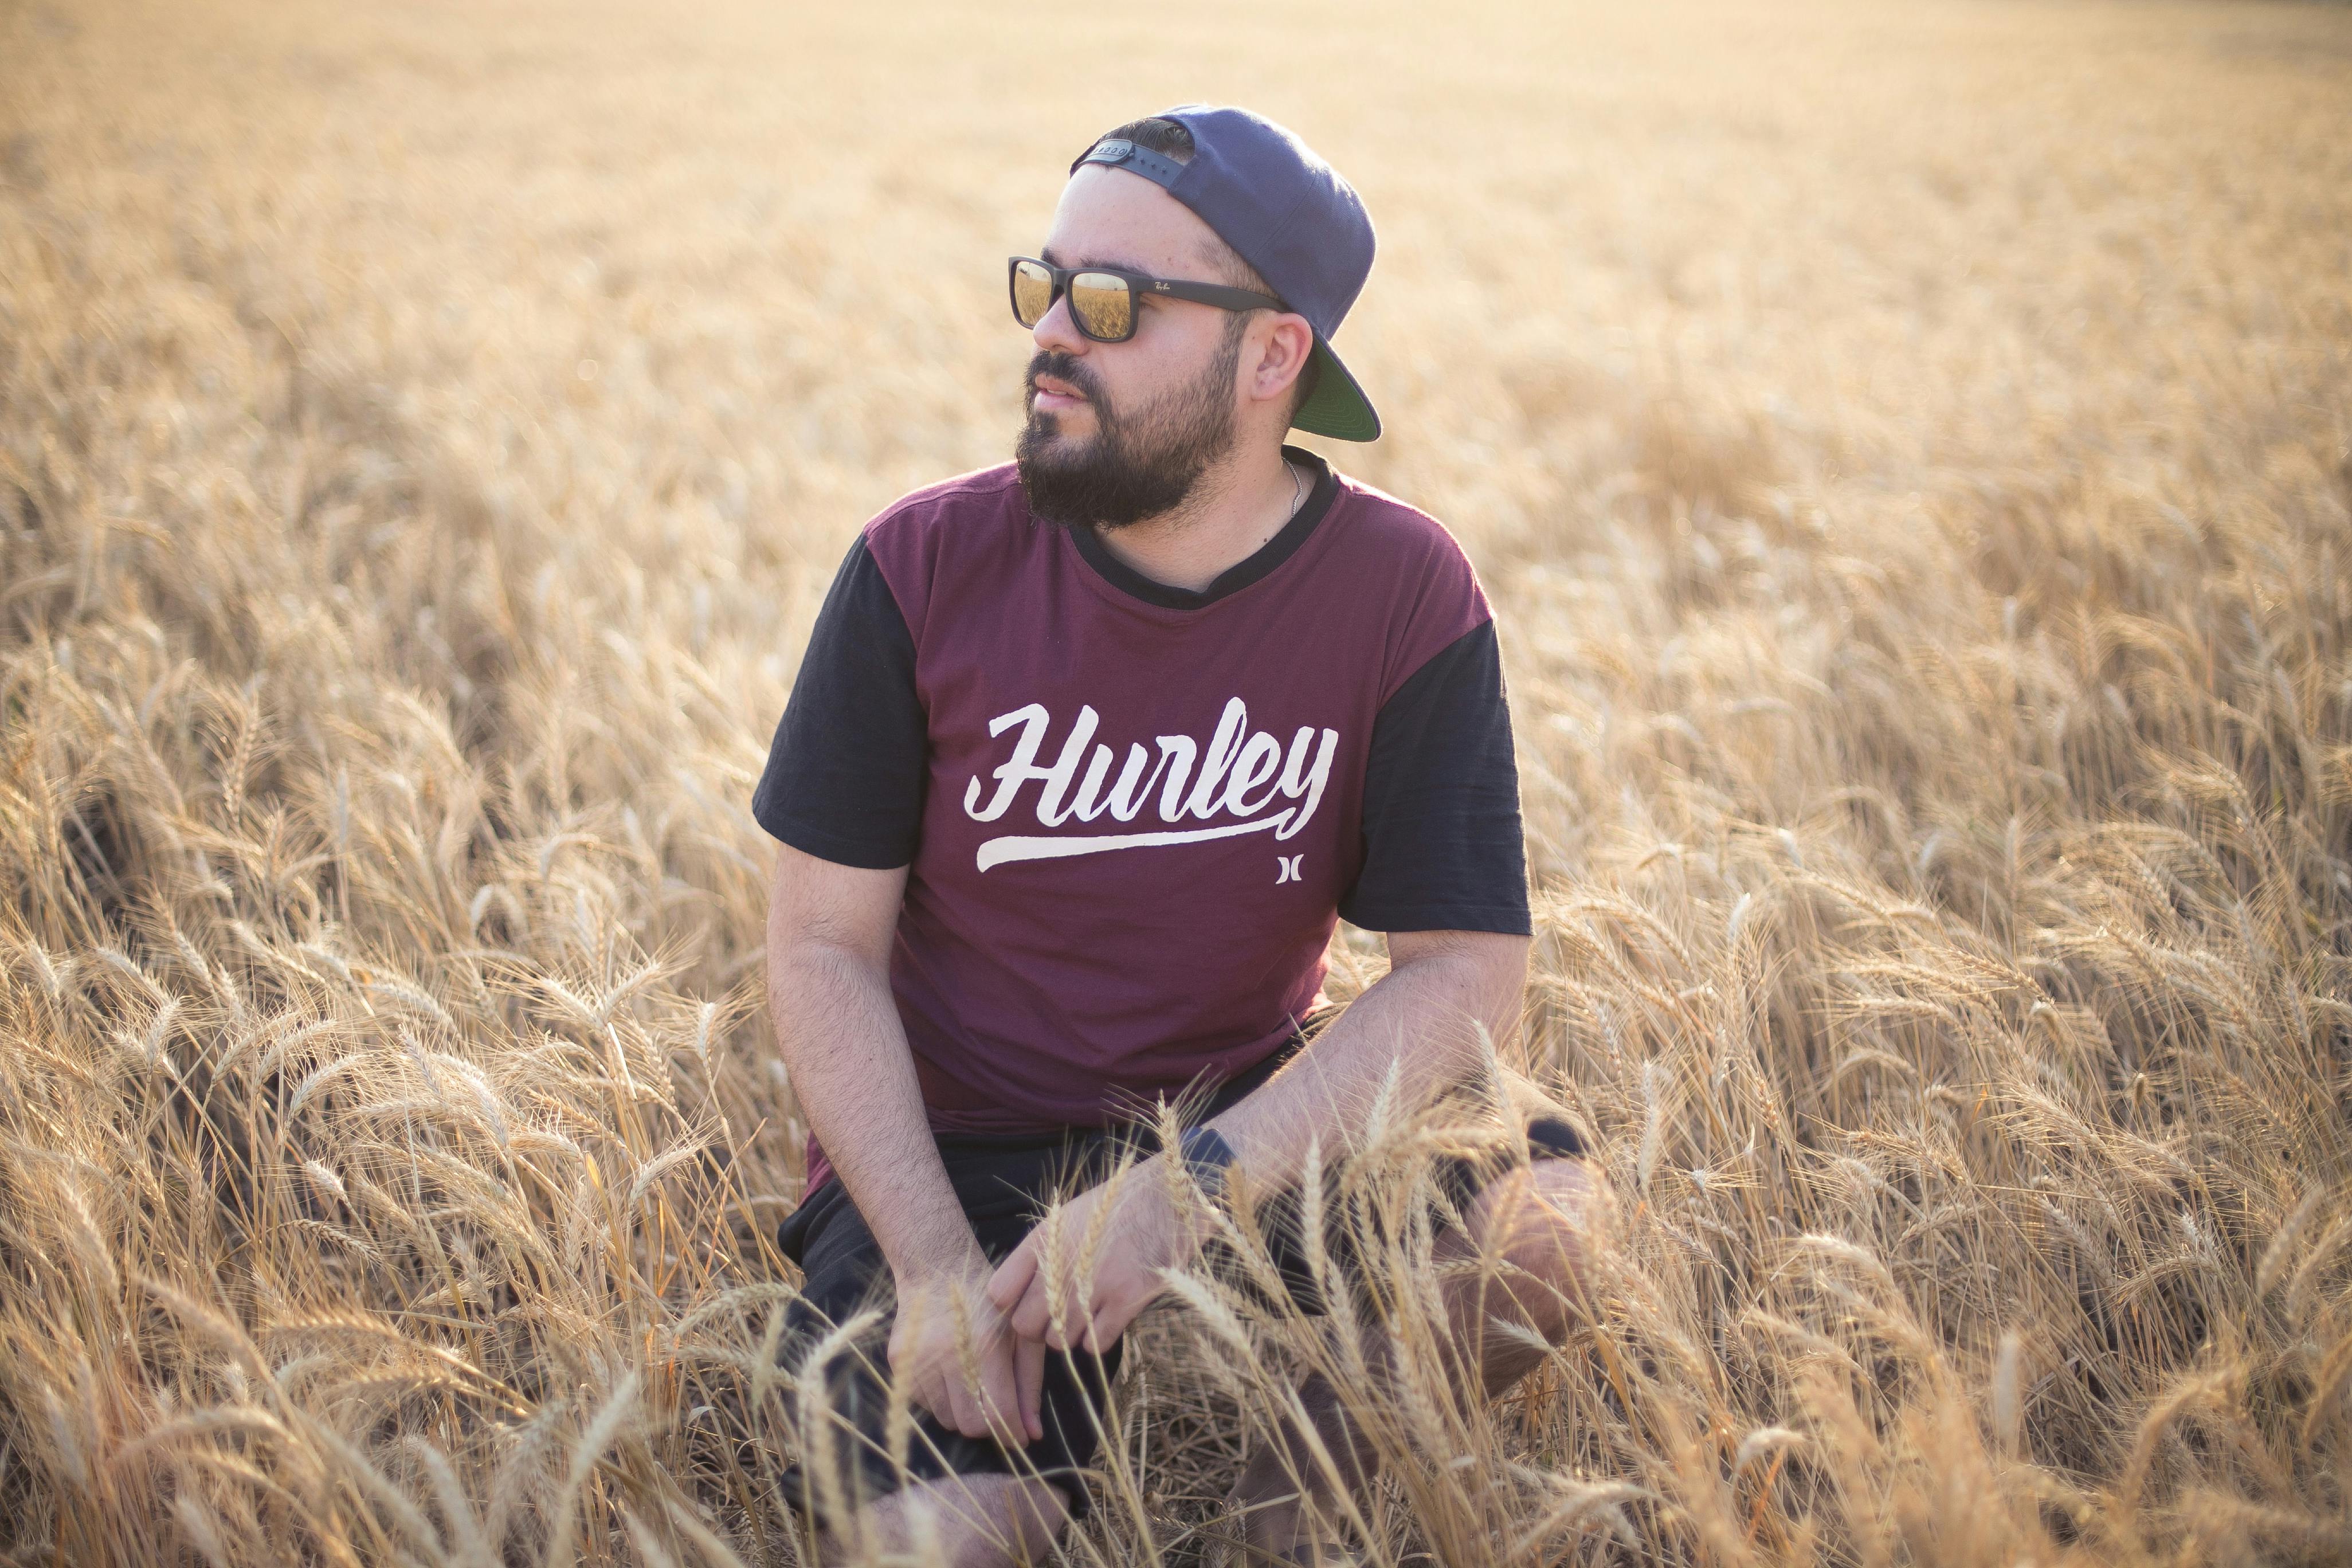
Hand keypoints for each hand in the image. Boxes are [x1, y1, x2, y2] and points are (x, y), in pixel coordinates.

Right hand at [887, 1251, 1046, 1443]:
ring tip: (972, 1383)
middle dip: (989, 1426)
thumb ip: (1029, 1385)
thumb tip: (1033, 1435)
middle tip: (998, 1409)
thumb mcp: (1020, 1335)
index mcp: (984, 1346)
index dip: (1013, 1432)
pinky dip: (942, 1398)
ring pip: (946, 1419)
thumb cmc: (990, 1303)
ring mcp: (918, 1360)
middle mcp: (947, 1355)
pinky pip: (925, 1404)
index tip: (1021, 1436)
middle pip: (970, 1425)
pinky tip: (949, 1371)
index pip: (998, 1413)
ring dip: (964, 1412)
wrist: (939, 1270)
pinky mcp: (898, 1363)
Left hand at [986, 1159, 1200, 1355]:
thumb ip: (1036, 1254)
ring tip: (1084, 1315)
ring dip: (1068, 1334)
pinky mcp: (1126, 1300)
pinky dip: (1096, 1339)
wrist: (1167, 1197)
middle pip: (1025, 1326)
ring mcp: (1094, 1284)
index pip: (999, 1294)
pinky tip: (1105, 1320)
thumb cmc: (1114, 1208)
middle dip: (1037, 1326)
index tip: (1023, 1303)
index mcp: (1044, 1240)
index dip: (1009, 1305)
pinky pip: (1095, 1343)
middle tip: (1056, 1316)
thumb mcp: (1066, 1217)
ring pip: (1058, 1340)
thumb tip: (1009, 1296)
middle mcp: (1063, 1264)